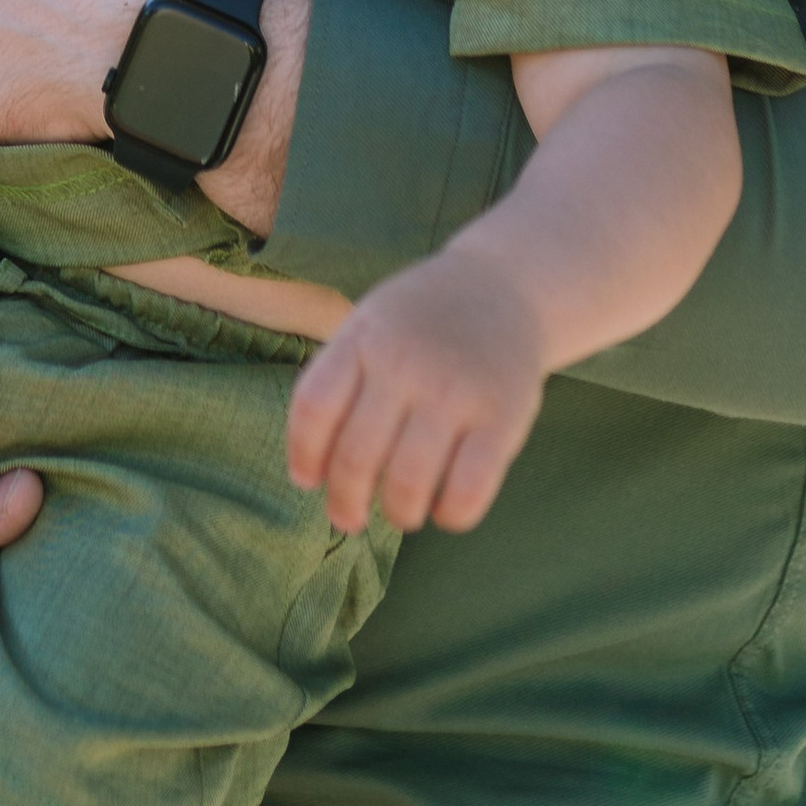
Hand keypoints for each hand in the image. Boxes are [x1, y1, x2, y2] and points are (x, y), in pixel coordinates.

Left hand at [283, 250, 548, 536]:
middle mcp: (406, 362)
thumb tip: (310, 475)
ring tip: (399, 513)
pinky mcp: (503, 418)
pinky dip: (449, 516)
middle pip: (355, 455)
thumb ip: (339, 384)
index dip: (303, 455)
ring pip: (408, 483)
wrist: (502, 287)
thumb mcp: (369, 325)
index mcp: (364, 337)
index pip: (313, 408)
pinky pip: (467, 491)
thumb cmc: (420, 322)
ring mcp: (456, 391)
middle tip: (348, 518)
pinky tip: (444, 509)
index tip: (307, 481)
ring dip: (396, 514)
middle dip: (345, 502)